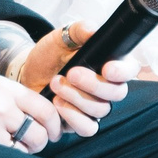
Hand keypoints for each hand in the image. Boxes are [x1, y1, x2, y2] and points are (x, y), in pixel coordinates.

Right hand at [0, 69, 61, 153]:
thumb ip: (14, 97)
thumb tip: (41, 116)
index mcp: (6, 87)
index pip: (45, 109)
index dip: (55, 124)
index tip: (53, 132)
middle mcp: (2, 105)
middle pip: (40, 132)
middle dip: (42, 141)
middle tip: (35, 142)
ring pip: (26, 148)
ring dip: (26, 151)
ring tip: (15, 146)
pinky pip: (7, 156)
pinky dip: (10, 157)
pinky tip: (0, 151)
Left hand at [16, 21, 138, 136]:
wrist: (28, 74)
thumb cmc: (49, 56)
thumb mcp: (61, 38)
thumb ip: (78, 31)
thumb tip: (93, 30)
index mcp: (109, 63)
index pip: (130, 69)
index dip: (123, 71)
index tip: (107, 68)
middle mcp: (106, 87)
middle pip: (117, 93)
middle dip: (93, 84)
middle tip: (71, 73)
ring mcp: (94, 107)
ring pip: (101, 110)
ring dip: (77, 98)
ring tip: (55, 84)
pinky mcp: (80, 122)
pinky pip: (87, 128)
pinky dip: (73, 117)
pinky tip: (57, 104)